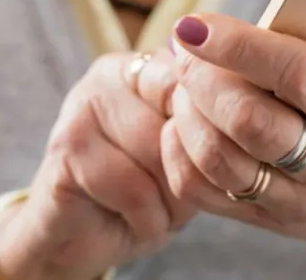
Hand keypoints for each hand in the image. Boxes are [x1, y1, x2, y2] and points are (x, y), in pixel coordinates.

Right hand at [0, 50, 196, 279]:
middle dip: (192, 174)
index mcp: (147, 65)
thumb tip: (238, 122)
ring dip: (172, 201)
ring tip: (157, 209)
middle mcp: (111, 74)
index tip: (218, 166)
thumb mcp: (190, 159)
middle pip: (182, 120)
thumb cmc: (146, 196)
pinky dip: (147, 219)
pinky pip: (134, 188)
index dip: (215, 134)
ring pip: (160, 153)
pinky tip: (133, 220)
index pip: (199, 84)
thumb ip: (209, 130)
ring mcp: (83, 106)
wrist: (79, 239)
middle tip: (181, 198)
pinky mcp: (66, 148)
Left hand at [160, 14, 305, 264]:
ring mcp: (302, 204)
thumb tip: (257, 13)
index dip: (240, 46)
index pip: (300, 76)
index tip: (196, 24)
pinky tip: (180, 122)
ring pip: (219, 159)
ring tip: (182, 82)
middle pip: (250, 121)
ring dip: (186, 112)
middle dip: (203, 78)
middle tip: (184, 49)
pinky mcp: (269, 223)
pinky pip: (202, 192)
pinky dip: (177, 152)